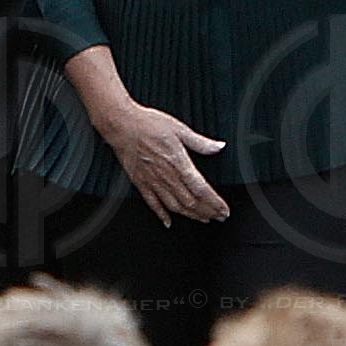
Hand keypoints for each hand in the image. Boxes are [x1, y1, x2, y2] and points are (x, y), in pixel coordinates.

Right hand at [95, 94, 229, 224]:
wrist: (122, 125)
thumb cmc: (148, 124)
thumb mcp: (180, 129)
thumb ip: (200, 142)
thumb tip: (218, 146)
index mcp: (179, 163)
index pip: (201, 189)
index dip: (215, 202)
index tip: (224, 210)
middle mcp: (167, 176)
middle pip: (191, 202)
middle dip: (207, 212)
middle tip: (218, 217)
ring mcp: (153, 181)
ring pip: (175, 206)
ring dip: (191, 215)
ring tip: (202, 219)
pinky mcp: (140, 183)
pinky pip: (153, 204)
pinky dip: (162, 215)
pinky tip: (168, 222)